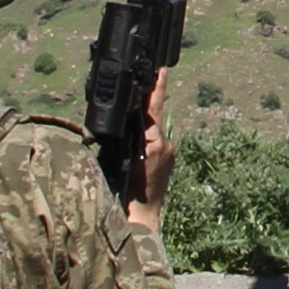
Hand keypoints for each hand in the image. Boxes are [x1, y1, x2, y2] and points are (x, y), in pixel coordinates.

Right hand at [128, 69, 171, 219]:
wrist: (141, 218)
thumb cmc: (125, 192)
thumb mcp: (119, 160)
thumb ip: (128, 137)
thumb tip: (132, 117)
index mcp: (153, 142)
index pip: (154, 107)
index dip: (157, 87)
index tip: (161, 69)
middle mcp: (164, 144)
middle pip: (155, 115)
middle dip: (150, 99)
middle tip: (150, 77)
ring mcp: (169, 153)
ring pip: (154, 130)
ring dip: (145, 122)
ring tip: (137, 117)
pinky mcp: (169, 160)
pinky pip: (157, 142)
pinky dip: (147, 139)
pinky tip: (138, 144)